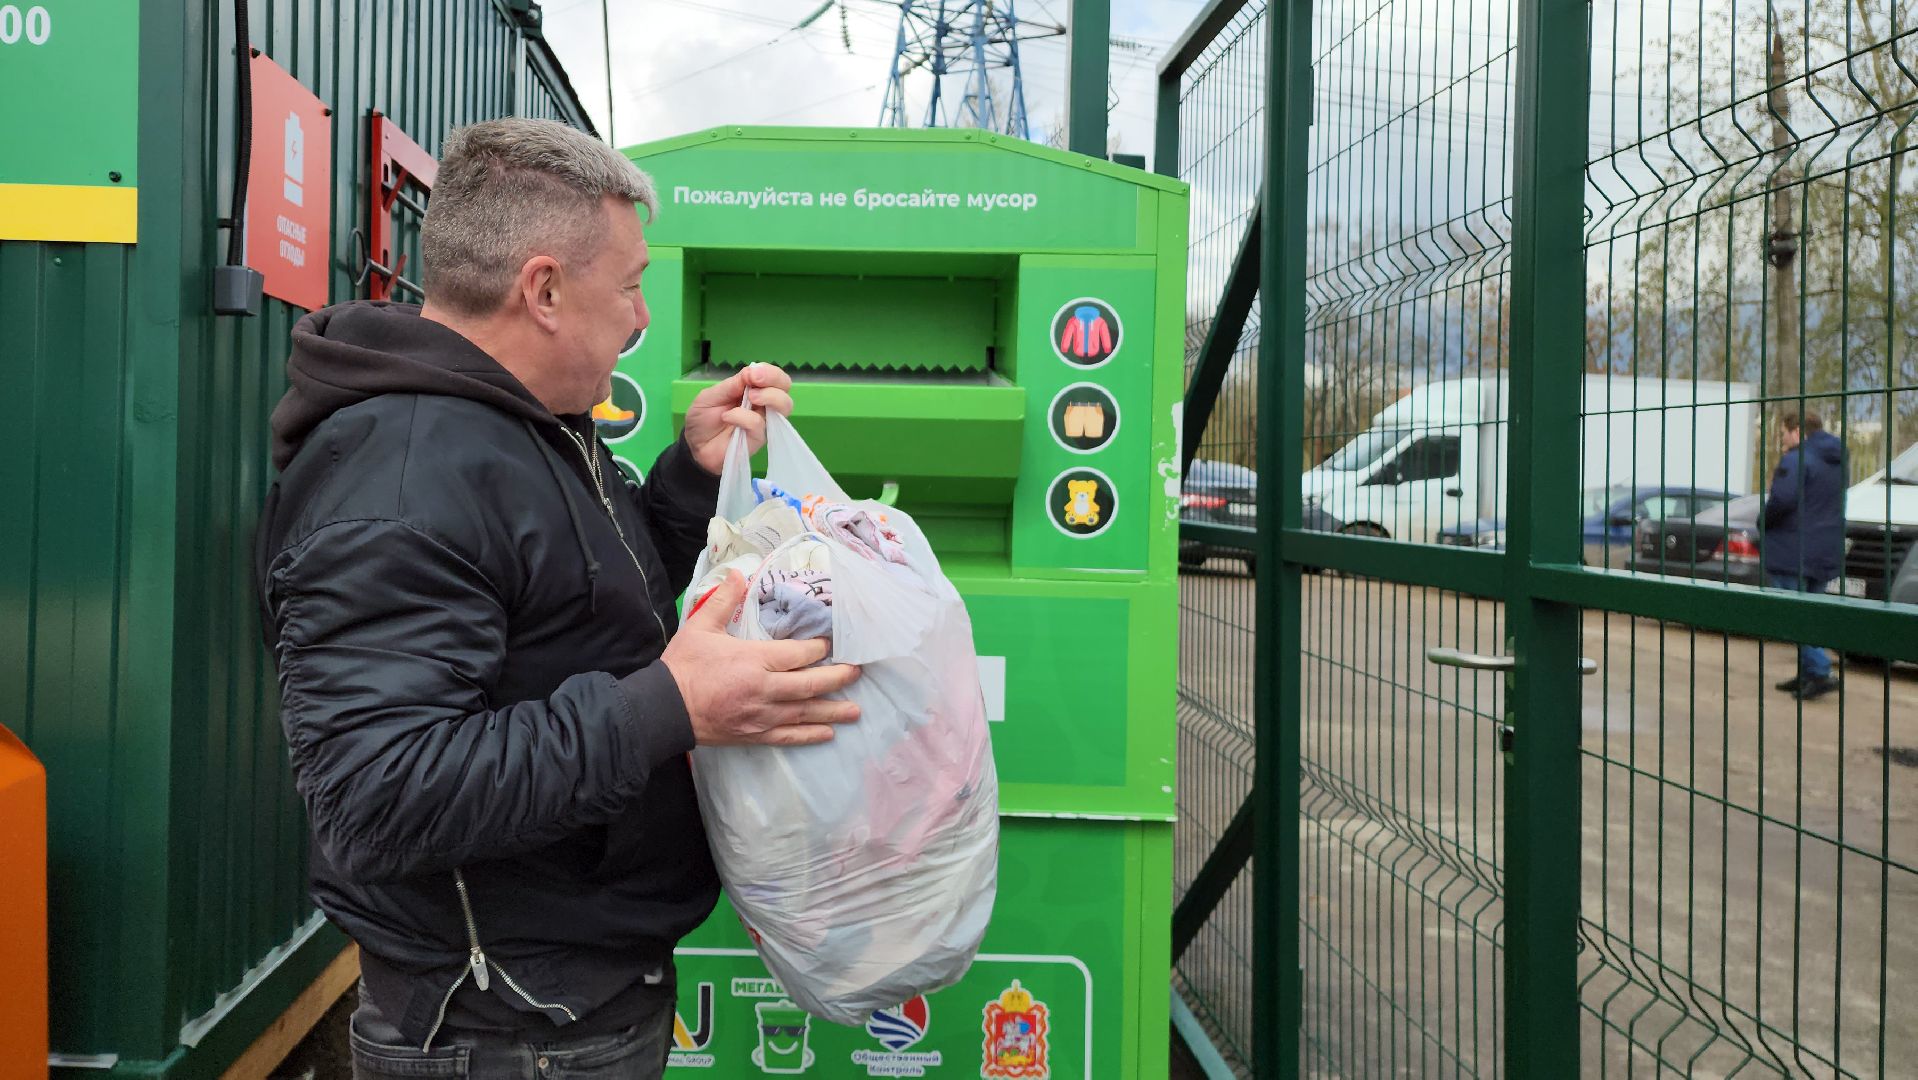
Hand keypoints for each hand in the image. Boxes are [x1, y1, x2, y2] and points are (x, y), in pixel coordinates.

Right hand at [661, 572, 859, 745]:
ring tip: (856, 710)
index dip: (818, 650)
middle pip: (810, 684)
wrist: (664, 708)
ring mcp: (761, 716)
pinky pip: (788, 736)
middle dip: (837, 678)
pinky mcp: (755, 735)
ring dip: (833, 711)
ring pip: (805, 713)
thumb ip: (722, 600)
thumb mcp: (700, 627)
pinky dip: (810, 735)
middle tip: (857, 672)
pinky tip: (828, 733)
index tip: (831, 645)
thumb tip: (738, 573)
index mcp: (753, 660)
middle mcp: (764, 689)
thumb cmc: (683, 666)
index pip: (797, 654)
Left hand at [684, 363, 794, 474]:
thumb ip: (731, 385)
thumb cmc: (703, 419)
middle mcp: (763, 405)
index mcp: (753, 390)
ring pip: (784, 406)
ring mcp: (763, 423)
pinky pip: (759, 425)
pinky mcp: (757, 439)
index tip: (753, 373)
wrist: (693, 446)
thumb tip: (752, 371)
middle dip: (774, 379)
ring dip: (769, 397)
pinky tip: (727, 417)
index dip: (768, 372)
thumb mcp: (711, 395)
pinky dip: (743, 417)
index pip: (774, 377)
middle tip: (755, 380)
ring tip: (751, 397)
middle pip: (785, 388)